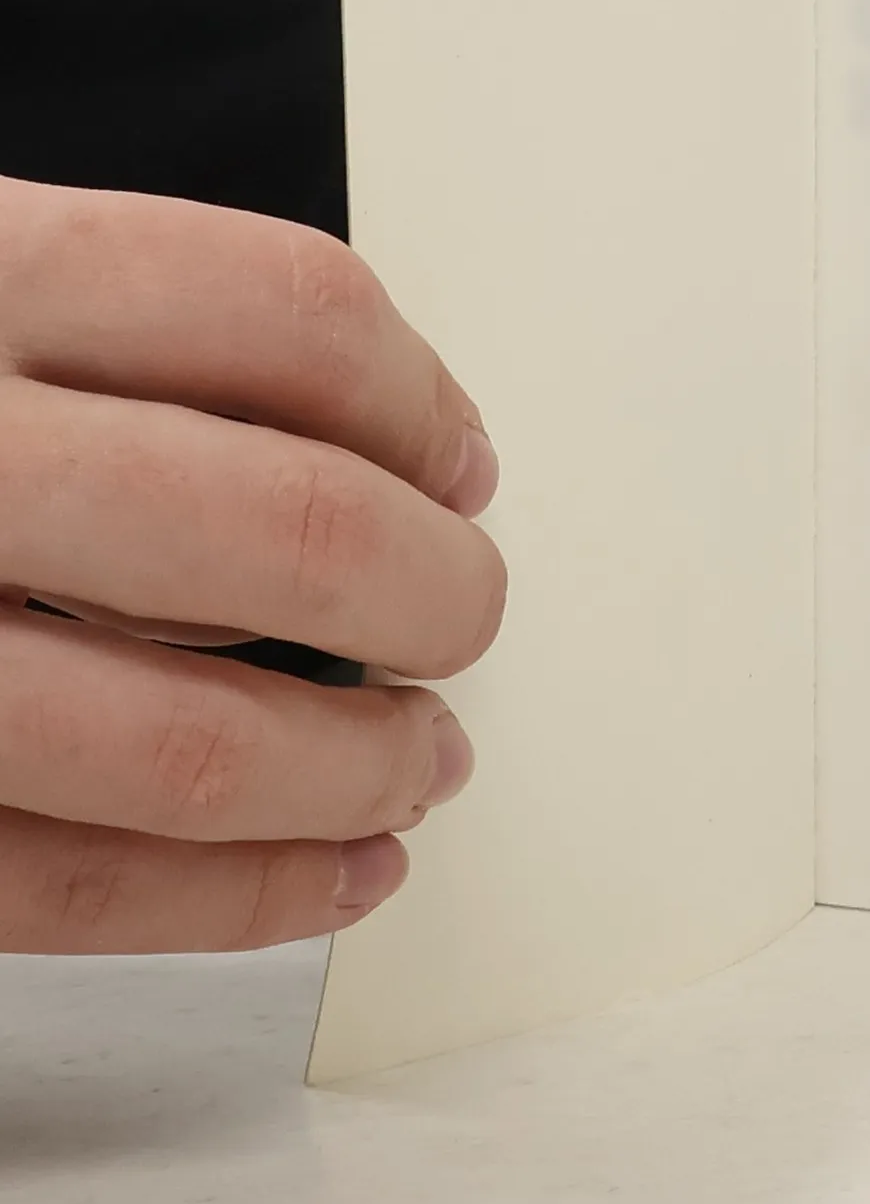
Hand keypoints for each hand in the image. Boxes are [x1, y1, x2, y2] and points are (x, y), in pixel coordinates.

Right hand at [0, 179, 505, 951]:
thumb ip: (114, 338)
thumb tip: (392, 456)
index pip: (283, 309)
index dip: (415, 397)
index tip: (459, 460)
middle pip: (290, 530)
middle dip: (436, 594)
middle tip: (467, 614)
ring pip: (194, 741)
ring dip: (365, 766)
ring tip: (428, 762)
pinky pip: (67, 889)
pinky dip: (243, 895)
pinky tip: (339, 866)